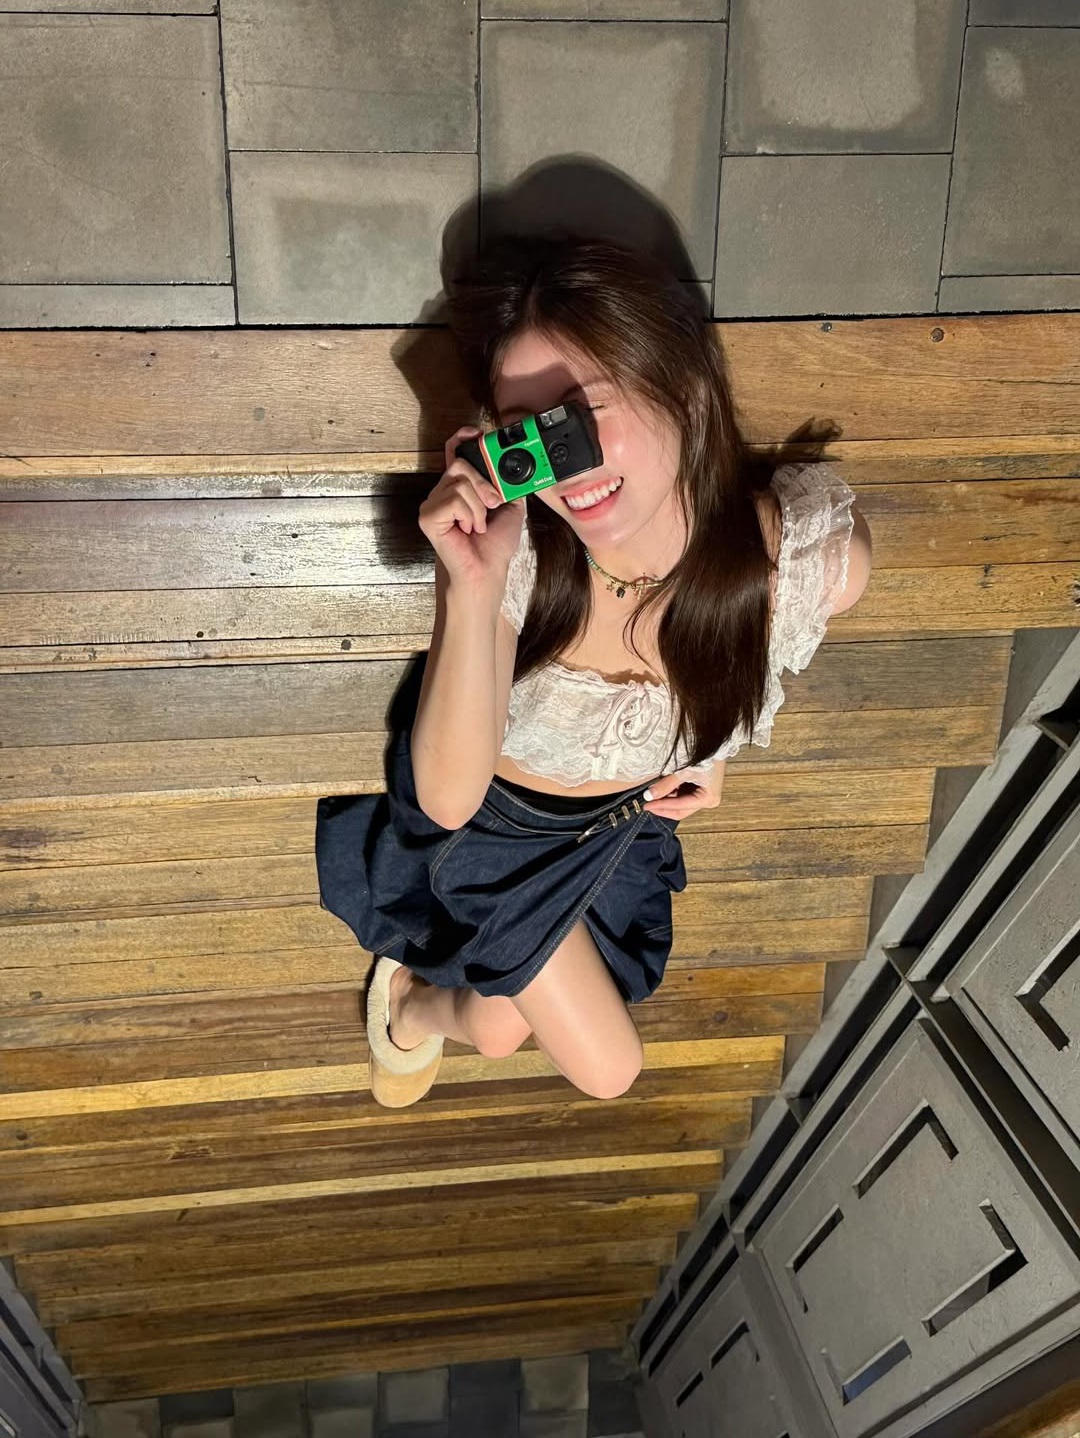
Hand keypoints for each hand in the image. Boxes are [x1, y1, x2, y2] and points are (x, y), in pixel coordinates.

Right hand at [417, 425, 524, 593]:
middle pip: (461, 463)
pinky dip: (468, 515)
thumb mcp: (511, 505)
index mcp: (462, 486)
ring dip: (479, 506)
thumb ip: (509, 481)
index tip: (478, 433)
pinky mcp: (428, 516)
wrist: (487, 569)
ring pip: (460, 482)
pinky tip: (466, 530)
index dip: (464, 438)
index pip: (455, 451)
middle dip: (484, 483)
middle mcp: (445, 491)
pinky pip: (453, 500)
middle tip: (493, 504)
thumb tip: (518, 460)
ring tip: (478, 524)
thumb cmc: (495, 542)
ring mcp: (433, 503)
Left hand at [642, 763, 724, 819]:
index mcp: (708, 799)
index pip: (680, 807)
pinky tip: (661, 789)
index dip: (661, 807)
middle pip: (681, 810)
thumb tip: (649, 796)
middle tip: (647, 804)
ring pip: (681, 804)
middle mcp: (709, 800)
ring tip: (652, 794)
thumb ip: (665, 785)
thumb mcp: (683, 771)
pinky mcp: (701, 790)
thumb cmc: (705, 755)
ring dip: (666, 800)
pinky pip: (683, 796)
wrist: (713, 740)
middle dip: (663, 807)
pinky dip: (672, 793)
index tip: (647, 805)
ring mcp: (705, 795)